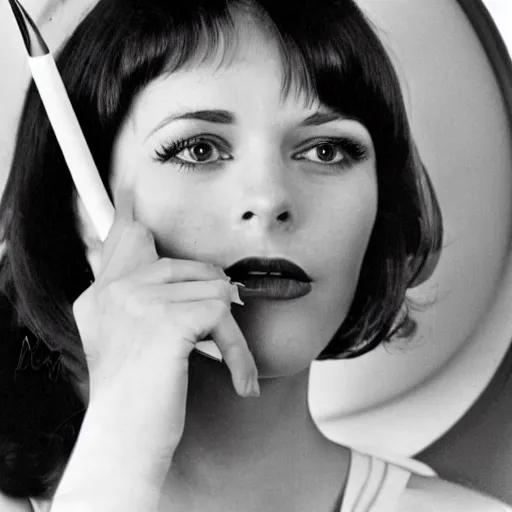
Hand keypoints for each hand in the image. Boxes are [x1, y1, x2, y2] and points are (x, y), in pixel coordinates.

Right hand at [73, 187, 257, 456]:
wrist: (126, 446)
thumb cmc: (138, 399)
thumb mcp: (130, 342)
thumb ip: (143, 299)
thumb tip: (172, 264)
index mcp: (102, 295)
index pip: (124, 238)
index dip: (134, 211)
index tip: (137, 180)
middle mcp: (113, 291)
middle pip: (189, 265)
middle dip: (212, 300)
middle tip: (209, 339)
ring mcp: (136, 301)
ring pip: (214, 288)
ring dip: (227, 331)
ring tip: (219, 365)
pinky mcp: (166, 319)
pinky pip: (224, 314)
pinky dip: (238, 349)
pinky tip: (237, 378)